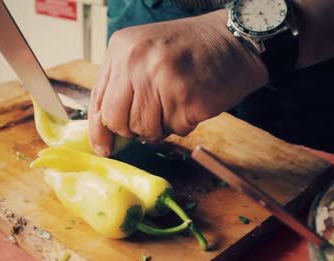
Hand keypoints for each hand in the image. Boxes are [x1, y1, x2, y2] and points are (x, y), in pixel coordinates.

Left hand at [88, 10, 267, 156]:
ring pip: (145, 130)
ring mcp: (161, 80)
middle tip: (152, 120)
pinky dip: (183, 124)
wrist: (235, 40)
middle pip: (117, 120)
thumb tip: (106, 128)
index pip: (99, 100)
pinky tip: (192, 103)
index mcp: (122, 48)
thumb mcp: (145, 53)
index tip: (103, 148)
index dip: (99, 130)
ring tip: (177, 104)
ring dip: (162, 127)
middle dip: (132, 130)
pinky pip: (174, 130)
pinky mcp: (186, 99)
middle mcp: (137, 61)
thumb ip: (123, 83)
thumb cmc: (191, 49)